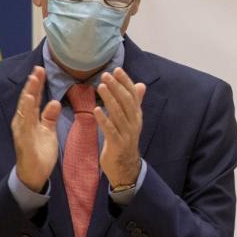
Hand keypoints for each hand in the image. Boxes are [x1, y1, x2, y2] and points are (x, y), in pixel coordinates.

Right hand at [12, 66, 60, 191]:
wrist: (34, 173)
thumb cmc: (40, 151)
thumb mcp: (48, 130)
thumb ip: (49, 116)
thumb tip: (54, 101)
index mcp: (29, 119)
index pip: (34, 98)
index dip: (37, 84)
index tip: (42, 70)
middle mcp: (23, 122)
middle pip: (28, 100)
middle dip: (32, 85)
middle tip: (38, 69)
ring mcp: (22, 131)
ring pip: (24, 110)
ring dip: (28, 95)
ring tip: (32, 82)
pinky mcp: (23, 141)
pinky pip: (24, 125)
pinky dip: (25, 114)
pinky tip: (28, 104)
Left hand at [94, 67, 145, 187]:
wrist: (126, 167)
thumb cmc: (125, 141)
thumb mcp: (131, 120)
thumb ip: (135, 103)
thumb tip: (140, 85)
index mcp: (136, 116)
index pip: (133, 95)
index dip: (126, 82)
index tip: (117, 69)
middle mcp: (134, 123)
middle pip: (126, 102)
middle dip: (116, 87)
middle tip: (106, 75)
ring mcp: (127, 134)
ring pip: (119, 113)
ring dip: (110, 99)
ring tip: (101, 86)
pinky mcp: (118, 144)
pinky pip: (111, 130)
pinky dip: (104, 120)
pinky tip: (96, 110)